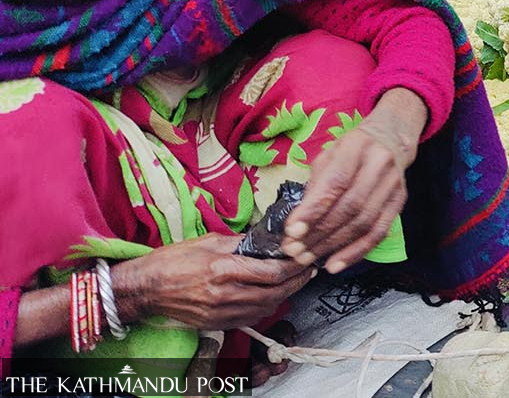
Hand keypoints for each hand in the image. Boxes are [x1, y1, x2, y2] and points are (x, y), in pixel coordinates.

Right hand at [115, 234, 314, 330]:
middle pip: (274, 292)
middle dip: (296, 282)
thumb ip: (241, 243)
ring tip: (295, 281)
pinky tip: (271, 296)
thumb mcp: (208, 241)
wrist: (146, 288)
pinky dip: (266, 308)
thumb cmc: (173, 260)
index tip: (305, 258)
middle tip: (308, 270)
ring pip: (265, 308)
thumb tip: (266, 240)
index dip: (294, 266)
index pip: (271, 272)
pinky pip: (250, 319)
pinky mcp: (215, 323)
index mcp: (223, 269)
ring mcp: (220, 312)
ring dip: (284, 295)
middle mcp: (224, 294)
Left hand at [280, 89, 424, 273]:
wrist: (391, 139)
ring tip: (309, 259)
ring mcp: (393, 184)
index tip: (292, 232)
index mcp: (356, 146)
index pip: (335, 182)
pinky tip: (336, 264)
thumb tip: (296, 226)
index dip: (313, 210)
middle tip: (295, 251)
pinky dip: (356, 252)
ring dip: (334, 246)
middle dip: (319, 234)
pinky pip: (379, 233)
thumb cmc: (351, 150)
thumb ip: (315, 187)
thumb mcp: (328, 156)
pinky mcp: (400, 201)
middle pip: (350, 207)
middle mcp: (379, 164)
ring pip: (364, 223)